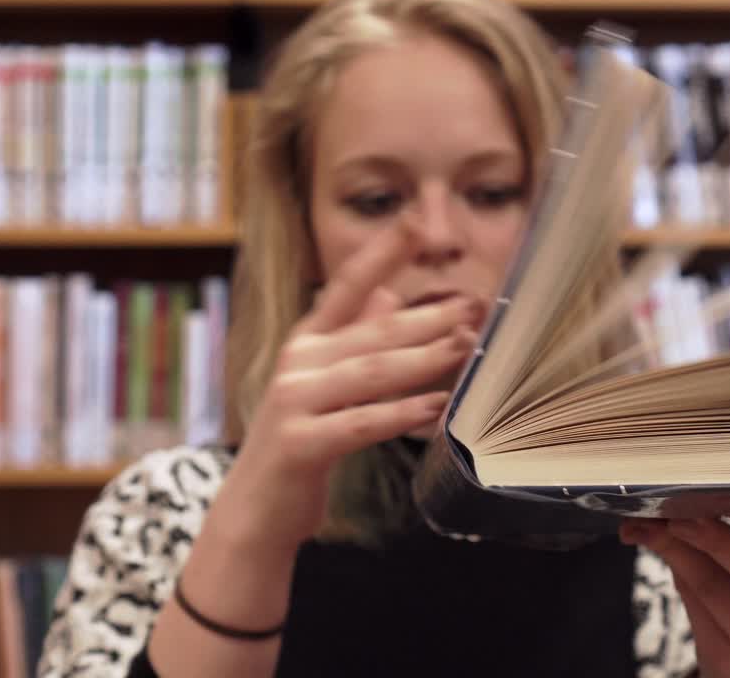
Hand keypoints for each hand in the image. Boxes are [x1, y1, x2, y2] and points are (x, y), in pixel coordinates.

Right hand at [227, 223, 483, 552]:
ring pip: (369, 373)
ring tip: (463, 347)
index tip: (413, 221)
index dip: (380, 253)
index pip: (347, 287)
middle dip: (426, 316)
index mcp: (307, 342)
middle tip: (473, 306)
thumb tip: (386, 295)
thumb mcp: (325, 382)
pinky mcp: (299, 443)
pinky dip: (398, 413)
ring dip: (421, 358)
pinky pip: (358, 423)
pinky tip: (435, 405)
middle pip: (372, 332)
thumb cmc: (302, 440)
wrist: (256, 508)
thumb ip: (352, 339)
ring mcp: (294, 402)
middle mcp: (298, 363)